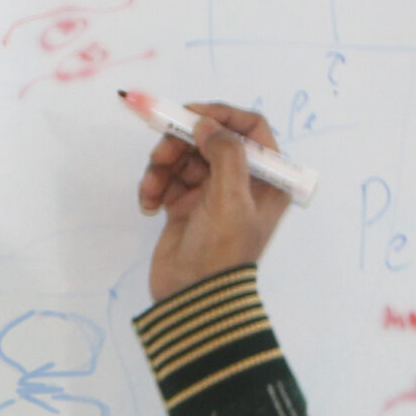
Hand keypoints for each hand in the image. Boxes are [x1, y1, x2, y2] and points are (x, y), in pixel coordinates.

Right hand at [138, 103, 291, 302]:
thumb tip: (207, 124)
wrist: (192, 300)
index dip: (221, 115)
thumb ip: (225, 153)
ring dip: (163, 165)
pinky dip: (155, 185)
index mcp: (266, 179)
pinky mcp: (185, 205)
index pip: (250, 127)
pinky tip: (149, 204)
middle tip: (161, 155)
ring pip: (183, 155)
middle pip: (209, 137)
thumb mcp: (232, 199)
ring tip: (153, 188)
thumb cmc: (221, 253)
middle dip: (181, 142)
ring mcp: (211, 192)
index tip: (192, 116)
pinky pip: (167, 178)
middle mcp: (241, 181)